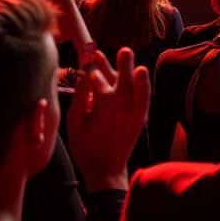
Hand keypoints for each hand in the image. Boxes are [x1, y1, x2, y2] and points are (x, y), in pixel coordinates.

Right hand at [68, 47, 150, 191]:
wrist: (106, 171)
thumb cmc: (86, 149)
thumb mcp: (75, 123)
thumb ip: (80, 97)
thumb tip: (84, 75)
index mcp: (104, 104)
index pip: (98, 78)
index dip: (93, 66)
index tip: (89, 56)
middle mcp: (122, 104)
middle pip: (122, 76)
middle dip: (121, 61)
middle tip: (121, 49)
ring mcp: (134, 110)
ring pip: (135, 84)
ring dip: (132, 69)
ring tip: (129, 55)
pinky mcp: (141, 118)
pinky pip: (145, 96)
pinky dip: (144, 85)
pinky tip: (141, 73)